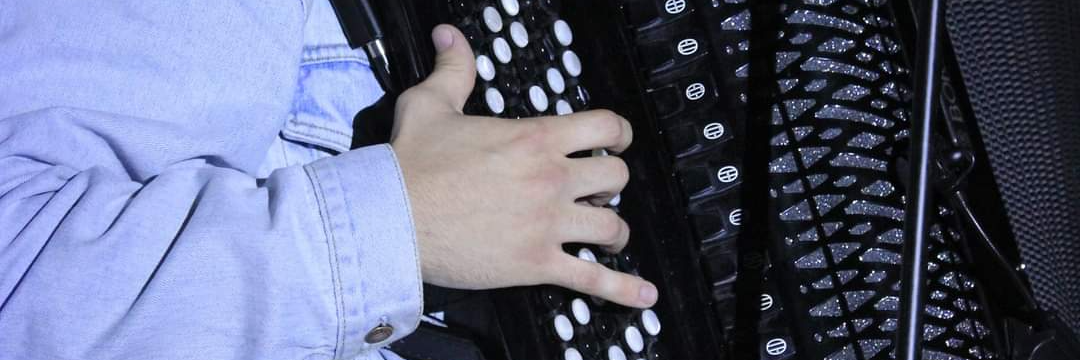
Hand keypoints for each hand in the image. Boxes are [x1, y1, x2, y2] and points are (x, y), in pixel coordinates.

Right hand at [390, 25, 656, 307]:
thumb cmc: (410, 165)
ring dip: (613, 229)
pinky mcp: (536, 263)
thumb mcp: (431, 104)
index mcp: (535, 139)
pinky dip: (622, 288)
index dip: (618, 134)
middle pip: (616, 177)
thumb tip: (450, 39)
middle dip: (611, 182)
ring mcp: (548, 224)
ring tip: (606, 234)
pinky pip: (592, 278)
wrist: (390, 217)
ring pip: (611, 225)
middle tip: (597, 190)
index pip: (605, 128)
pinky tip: (644, 294)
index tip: (617, 141)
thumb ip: (453, 70)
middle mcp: (552, 179)